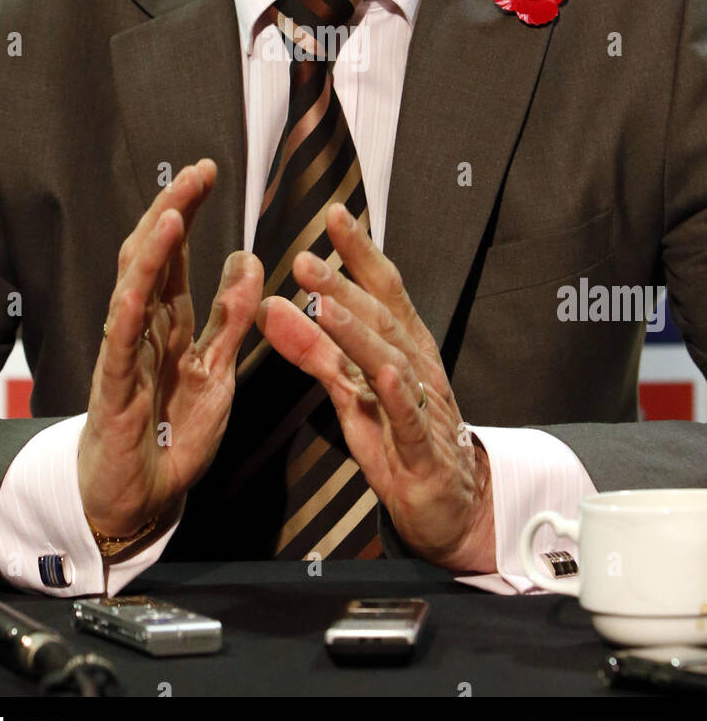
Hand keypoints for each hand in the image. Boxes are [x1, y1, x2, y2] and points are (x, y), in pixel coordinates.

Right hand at [78, 159, 262, 541]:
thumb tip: (248, 259)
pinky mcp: (114, 390)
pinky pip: (118, 348)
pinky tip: (138, 288)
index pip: (174, 253)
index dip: (188, 210)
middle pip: (151, 256)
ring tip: (173, 212)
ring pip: (132, 291)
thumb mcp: (218, 369)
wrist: (143, 497)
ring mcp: (124, 354)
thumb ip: (231, 318)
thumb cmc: (173, 433)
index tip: (208, 171)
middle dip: (171, 211)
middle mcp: (142, 327)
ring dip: (151, 253)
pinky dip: (127, 315)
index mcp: (168, 321)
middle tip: (196, 173)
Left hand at [257, 203, 495, 571]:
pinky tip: (385, 374)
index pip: (383, 289)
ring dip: (358, 331)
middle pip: (380, 318)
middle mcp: (416, 367)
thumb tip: (269, 305)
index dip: (360, 251)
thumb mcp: (351, 389)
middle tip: (303, 259)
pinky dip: (400, 396)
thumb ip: (313, 348)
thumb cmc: (399, 438)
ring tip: (324, 306)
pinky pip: (411, 420)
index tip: (334, 214)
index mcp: (403, 347)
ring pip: (391, 361)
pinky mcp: (423, 453)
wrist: (451, 506)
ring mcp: (423, 407)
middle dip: (343, 286)